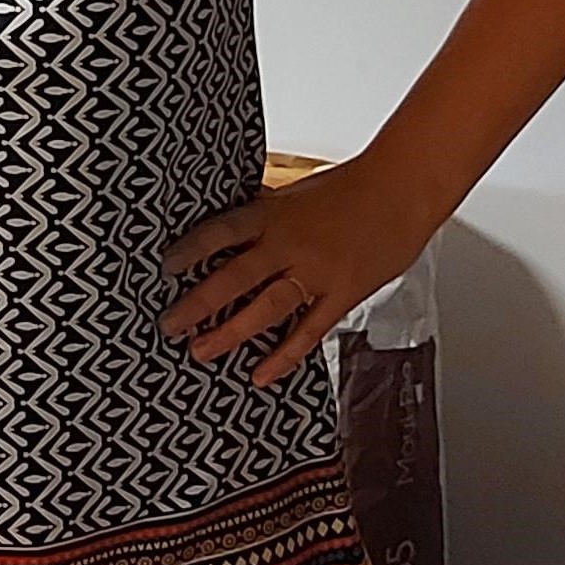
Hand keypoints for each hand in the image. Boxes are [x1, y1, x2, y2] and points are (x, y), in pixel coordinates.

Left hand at [161, 158, 436, 385]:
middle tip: (169, 325)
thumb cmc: (348, 189)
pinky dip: (284, 355)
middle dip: (198, 303)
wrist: (402, 190)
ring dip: (231, 333)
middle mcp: (289, 244)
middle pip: (235, 276)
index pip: (221, 231)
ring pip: (266, 308)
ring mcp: (316, 272)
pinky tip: (260, 374)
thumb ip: (261, 214)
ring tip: (200, 352)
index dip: (190, 249)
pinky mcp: (342, 294)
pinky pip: (309, 330)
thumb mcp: (292, 194)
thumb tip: (224, 226)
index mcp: (271, 214)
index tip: (163, 269)